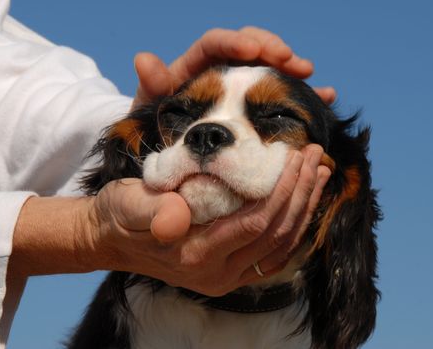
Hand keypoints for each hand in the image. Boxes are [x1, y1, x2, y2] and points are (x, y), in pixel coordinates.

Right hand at [84, 144, 329, 295]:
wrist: (112, 239)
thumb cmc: (120, 216)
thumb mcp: (126, 205)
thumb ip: (150, 210)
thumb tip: (178, 214)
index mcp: (195, 255)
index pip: (255, 223)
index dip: (283, 190)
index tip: (297, 156)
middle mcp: (217, 273)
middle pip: (276, 234)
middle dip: (302, 193)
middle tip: (317, 156)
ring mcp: (226, 275)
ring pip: (280, 245)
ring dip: (305, 208)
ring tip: (320, 173)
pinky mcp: (230, 270)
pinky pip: (273, 253)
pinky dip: (293, 226)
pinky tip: (303, 201)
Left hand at [132, 26, 335, 108]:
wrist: (165, 148)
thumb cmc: (155, 124)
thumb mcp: (151, 105)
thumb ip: (153, 85)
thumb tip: (144, 59)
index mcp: (196, 65)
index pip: (216, 43)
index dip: (235, 42)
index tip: (252, 50)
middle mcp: (222, 70)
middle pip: (251, 48)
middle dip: (273, 51)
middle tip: (293, 63)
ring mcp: (240, 88)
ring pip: (270, 69)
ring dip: (293, 71)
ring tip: (314, 80)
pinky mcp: (253, 107)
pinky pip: (280, 95)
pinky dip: (301, 95)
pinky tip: (325, 98)